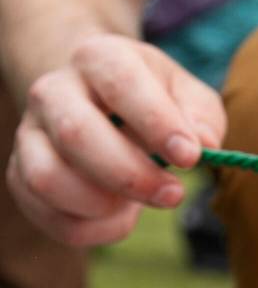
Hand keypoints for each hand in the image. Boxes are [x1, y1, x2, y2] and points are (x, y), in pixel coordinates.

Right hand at [5, 34, 225, 245]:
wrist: (101, 104)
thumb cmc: (155, 102)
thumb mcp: (188, 97)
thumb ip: (201, 117)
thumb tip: (204, 143)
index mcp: (99, 59)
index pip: (120, 83)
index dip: (157, 123)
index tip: (190, 157)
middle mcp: (54, 90)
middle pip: (76, 134)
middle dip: (131, 175)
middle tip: (174, 195)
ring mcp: (31, 134)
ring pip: (47, 178)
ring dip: (101, 205)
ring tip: (136, 206)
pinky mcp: (22, 175)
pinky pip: (47, 214)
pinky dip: (90, 229)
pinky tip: (119, 216)